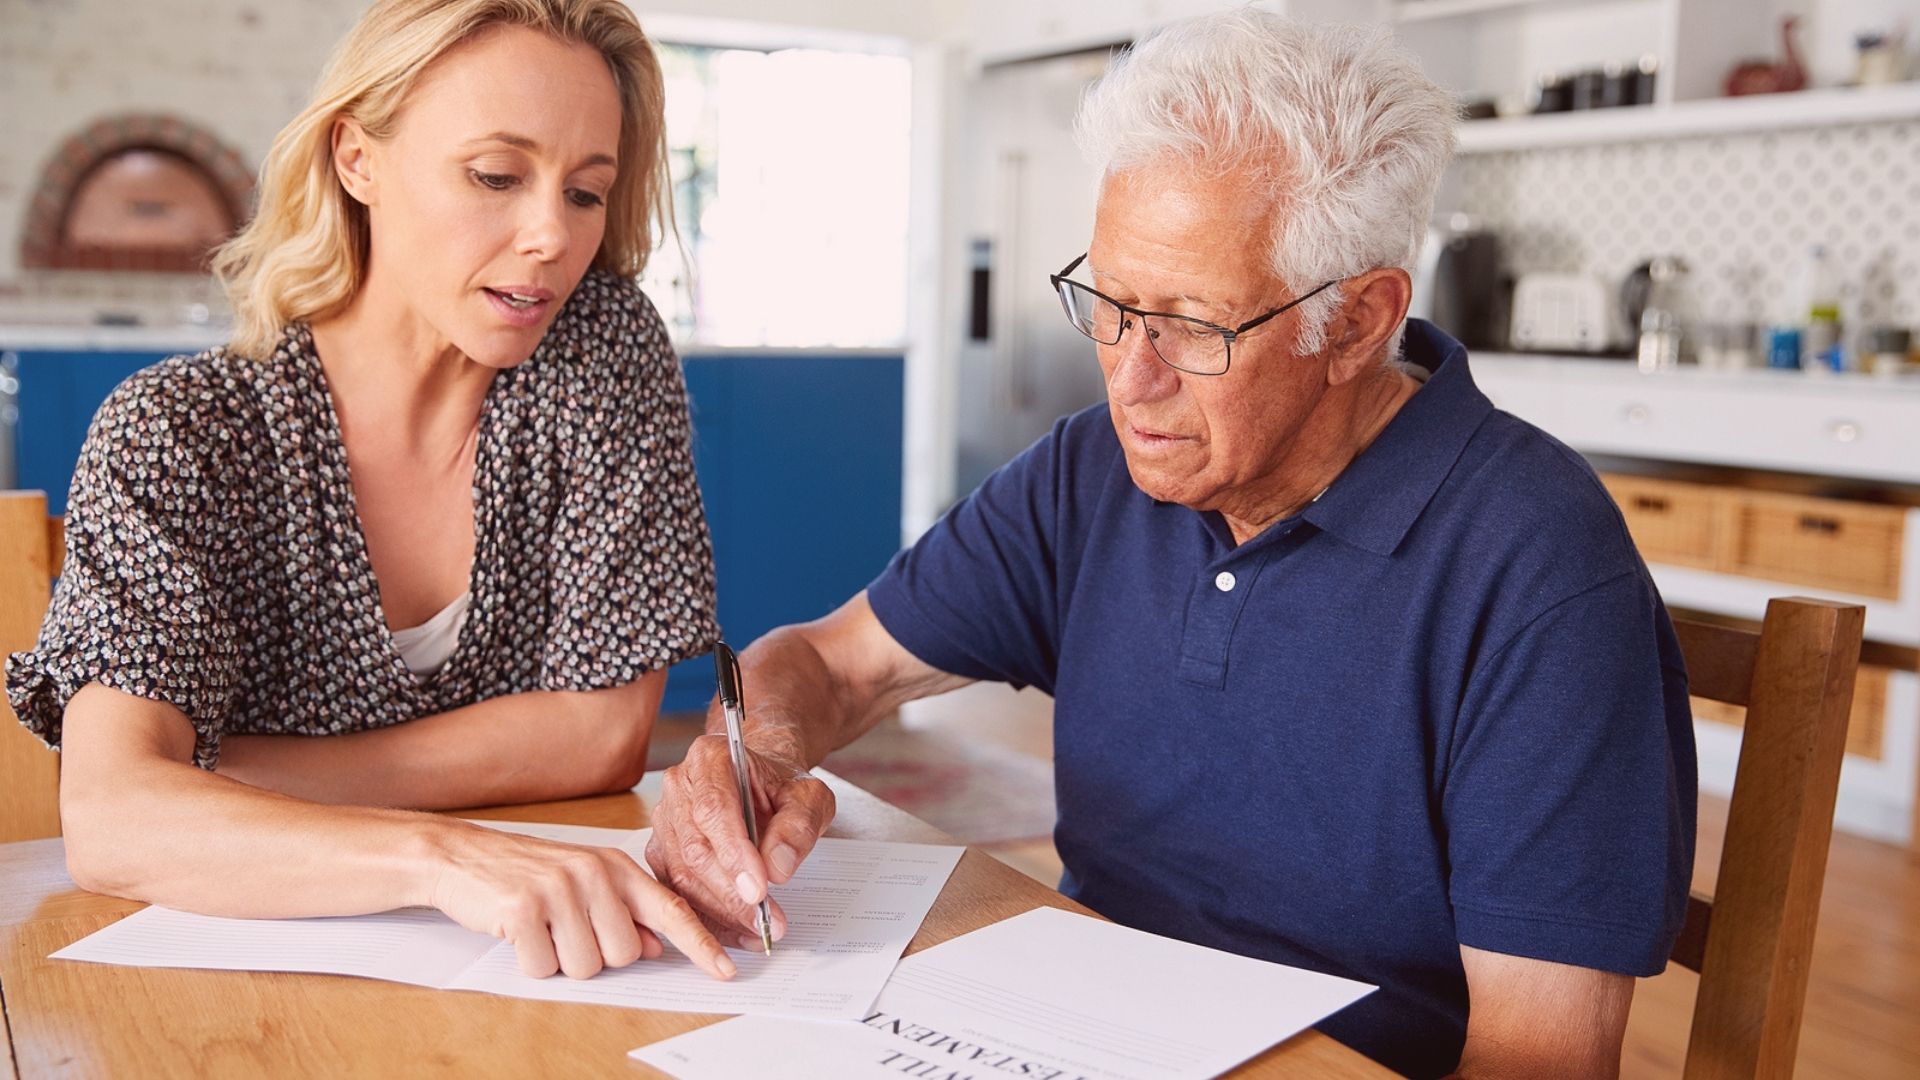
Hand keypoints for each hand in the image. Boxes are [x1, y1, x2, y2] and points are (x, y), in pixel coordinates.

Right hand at [425, 823, 735, 980]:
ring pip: (587, 966)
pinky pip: (544, 967)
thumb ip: (624, 913)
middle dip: (596, 955)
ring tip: (541, 927)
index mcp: (615, 866)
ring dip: (561, 960)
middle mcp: (595, 873)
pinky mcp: (525, 907)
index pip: (671, 909)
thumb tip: (657, 947)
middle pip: (625, 954)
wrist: (461, 855)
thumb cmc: (526, 873)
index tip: (726, 971)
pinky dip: (530, 962)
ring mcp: (561, 888)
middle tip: (566, 929)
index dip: (700, 945)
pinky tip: (519, 932)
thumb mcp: (583, 883)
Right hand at [646, 734, 835, 945]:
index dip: (734, 853)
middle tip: (767, 920)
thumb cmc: (782, 787)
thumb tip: (777, 867)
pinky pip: (677, 891)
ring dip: (721, 912)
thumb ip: (798, 826)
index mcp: (710, 758)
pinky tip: (739, 932)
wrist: (763, 785)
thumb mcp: (809, 797)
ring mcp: (665, 820)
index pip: (714, 808)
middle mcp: (678, 786)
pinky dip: (709, 918)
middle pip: (695, 848)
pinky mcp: (662, 851)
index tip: (760, 889)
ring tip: (759, 930)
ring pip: (682, 875)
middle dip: (731, 893)